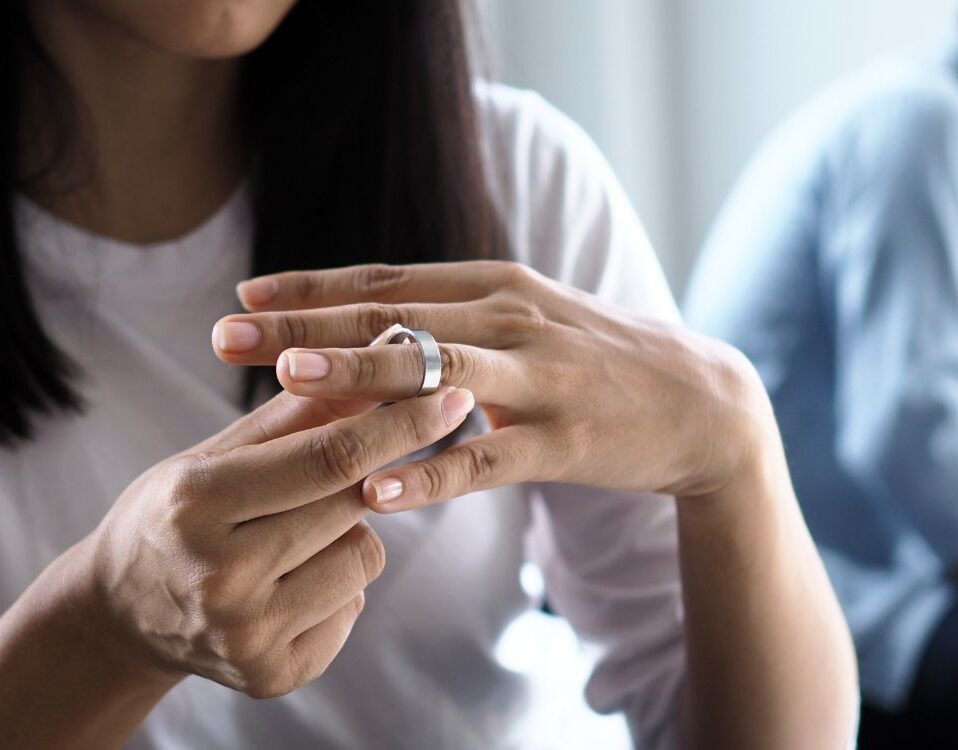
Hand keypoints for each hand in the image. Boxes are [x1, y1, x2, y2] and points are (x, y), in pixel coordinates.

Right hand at [84, 386, 474, 696]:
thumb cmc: (172, 517)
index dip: (401, 424)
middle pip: (354, 504)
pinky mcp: (272, 675)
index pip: (329, 457)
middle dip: (373, 475)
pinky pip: (353, 605)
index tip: (452, 395)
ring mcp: (247, 635)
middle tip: (351, 465)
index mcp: (197, 503)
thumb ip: (298, 413)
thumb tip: (378, 357)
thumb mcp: (215, 454)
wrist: (120, 615)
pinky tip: (289, 582)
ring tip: (292, 536)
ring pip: (365, 556)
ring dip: (350, 533)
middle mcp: (220, 577)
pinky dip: (337, 584)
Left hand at [212, 261, 773, 509]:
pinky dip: (430, 473)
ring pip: (436, 373)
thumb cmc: (597, 357)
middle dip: (305, 325)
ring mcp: (539, 377)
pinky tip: (378, 491)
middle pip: (394, 317)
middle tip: (227, 333)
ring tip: (289, 383)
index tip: (243, 293)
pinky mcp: (564, 439)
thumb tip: (374, 325)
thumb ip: (457, 319)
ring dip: (360, 376)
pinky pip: (486, 459)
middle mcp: (511, 318)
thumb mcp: (526, 318)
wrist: (700, 399)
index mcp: (495, 285)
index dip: (312, 287)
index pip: (387, 281)